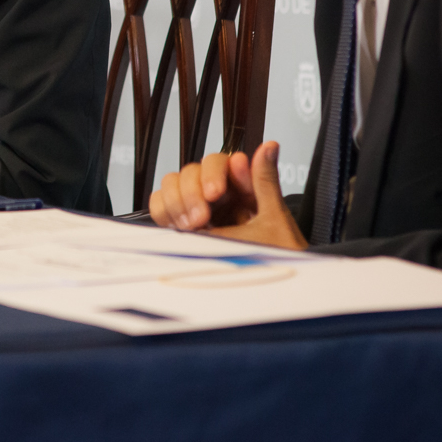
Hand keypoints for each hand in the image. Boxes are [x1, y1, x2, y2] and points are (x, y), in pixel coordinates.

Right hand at [149, 141, 307, 250]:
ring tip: (194, 226)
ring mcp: (199, 211)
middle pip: (190, 171)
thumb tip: (268, 146)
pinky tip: (181, 228)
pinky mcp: (184, 228)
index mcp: (242, 188)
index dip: (212, 173)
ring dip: (177, 202)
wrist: (271, 295)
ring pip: (172, 185)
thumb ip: (265, 181)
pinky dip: (164, 212)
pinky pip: (161, 207)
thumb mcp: (275, 219)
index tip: (215, 193)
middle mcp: (219, 197)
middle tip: (202, 218)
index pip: (216, 162)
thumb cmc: (279, 261)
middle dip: (192, 193)